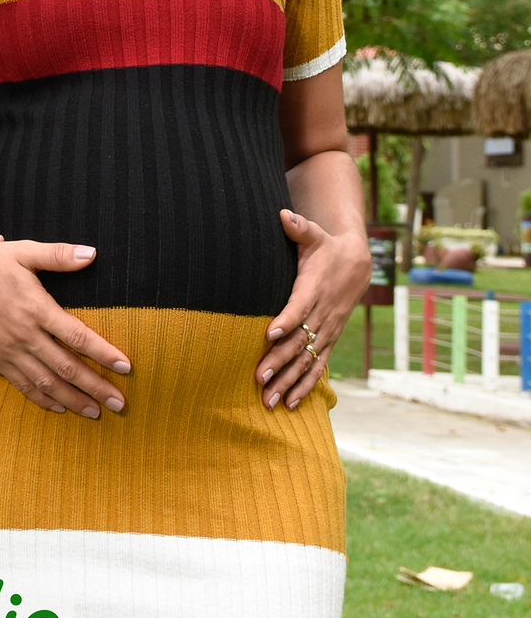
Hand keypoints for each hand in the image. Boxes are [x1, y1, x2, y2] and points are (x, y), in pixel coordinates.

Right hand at [0, 237, 130, 420]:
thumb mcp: (23, 252)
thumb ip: (58, 255)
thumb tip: (91, 253)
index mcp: (35, 308)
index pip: (77, 337)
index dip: (104, 353)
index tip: (126, 367)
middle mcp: (24, 335)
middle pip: (67, 367)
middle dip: (96, 387)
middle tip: (120, 404)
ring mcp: (8, 350)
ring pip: (46, 382)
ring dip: (73, 400)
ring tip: (95, 412)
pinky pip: (22, 384)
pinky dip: (42, 399)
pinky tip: (58, 407)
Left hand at [255, 209, 370, 410]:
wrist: (357, 264)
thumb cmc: (326, 248)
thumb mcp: (314, 235)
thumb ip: (298, 227)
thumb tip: (284, 214)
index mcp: (314, 288)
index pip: (300, 306)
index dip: (286, 319)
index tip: (269, 333)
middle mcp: (322, 314)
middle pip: (300, 341)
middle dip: (280, 360)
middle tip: (259, 377)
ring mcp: (327, 331)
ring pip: (307, 360)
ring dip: (288, 381)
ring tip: (269, 400)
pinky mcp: (329, 340)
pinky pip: (318, 367)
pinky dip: (305, 386)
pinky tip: (289, 403)